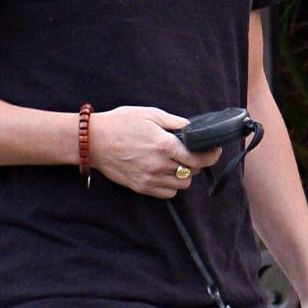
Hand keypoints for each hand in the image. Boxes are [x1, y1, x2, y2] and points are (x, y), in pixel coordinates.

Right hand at [88, 107, 220, 198]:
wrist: (94, 141)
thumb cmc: (120, 124)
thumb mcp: (150, 114)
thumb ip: (174, 122)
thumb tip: (191, 129)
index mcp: (164, 145)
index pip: (199, 159)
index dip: (211, 156)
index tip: (214, 151)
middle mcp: (159, 165)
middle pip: (192, 172)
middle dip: (195, 162)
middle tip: (189, 153)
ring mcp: (150, 179)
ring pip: (182, 185)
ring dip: (184, 175)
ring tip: (175, 163)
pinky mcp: (141, 187)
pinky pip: (167, 194)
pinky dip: (171, 186)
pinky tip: (165, 173)